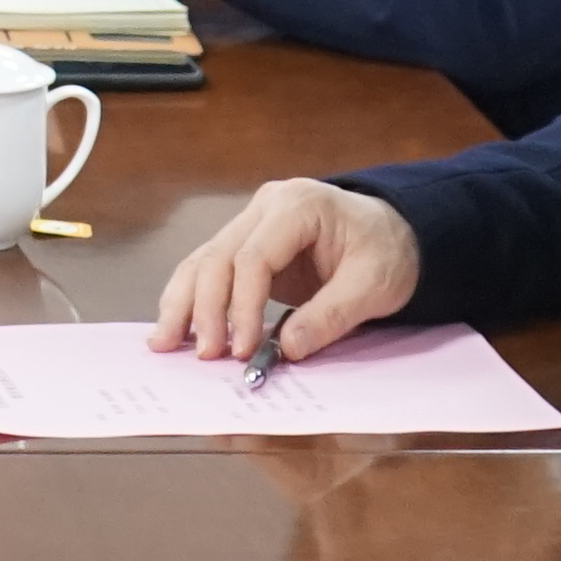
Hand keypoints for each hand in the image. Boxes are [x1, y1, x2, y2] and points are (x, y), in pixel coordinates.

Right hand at [150, 177, 420, 368]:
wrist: (396, 233)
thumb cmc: (388, 251)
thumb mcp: (374, 285)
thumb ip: (330, 315)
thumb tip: (285, 348)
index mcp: (298, 205)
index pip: (253, 257)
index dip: (243, 306)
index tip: (243, 349)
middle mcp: (266, 207)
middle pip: (217, 256)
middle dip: (204, 308)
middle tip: (206, 355)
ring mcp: (252, 223)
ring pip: (202, 260)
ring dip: (183, 303)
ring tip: (165, 343)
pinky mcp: (247, 246)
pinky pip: (210, 270)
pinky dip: (192, 299)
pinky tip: (177, 328)